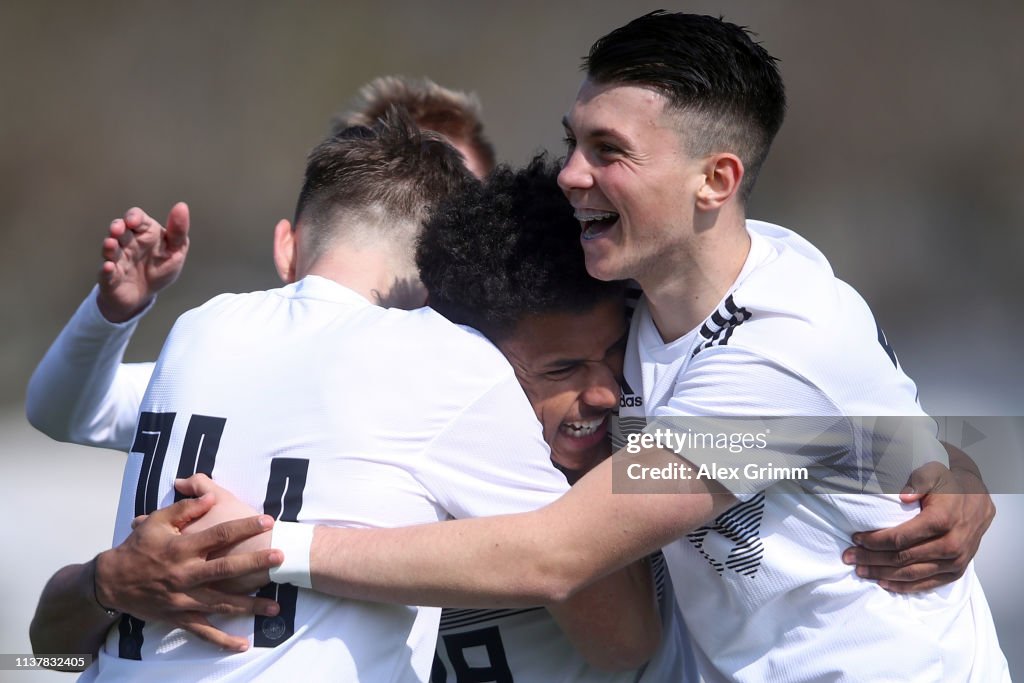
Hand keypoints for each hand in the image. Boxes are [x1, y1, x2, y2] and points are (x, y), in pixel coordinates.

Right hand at [95, 492, 282, 650]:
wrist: (111, 582)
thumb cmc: (138, 548)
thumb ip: (185, 509)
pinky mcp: (179, 618)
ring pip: (221, 603)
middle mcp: (185, 575)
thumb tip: (210, 497)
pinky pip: (204, 631)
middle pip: (225, 569)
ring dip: (249, 606)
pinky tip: (243, 644)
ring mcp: (183, 599)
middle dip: (254, 563)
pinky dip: (223, 640)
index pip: (218, 535)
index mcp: (181, 549)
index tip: (268, 521)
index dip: (244, 527)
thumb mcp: (157, 522)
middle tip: (279, 557)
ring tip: (274, 606)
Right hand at [97, 203, 189, 321]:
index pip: (136, 218)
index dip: (134, 217)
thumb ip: (178, 231)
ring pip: (110, 249)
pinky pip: (106, 273)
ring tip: (110, 244)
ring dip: (109, 246)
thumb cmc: (159, 269)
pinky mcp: (110, 278)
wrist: (144, 296)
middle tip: (118, 230)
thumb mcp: (175, 251)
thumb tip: (181, 206)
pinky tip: (109, 267)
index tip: (134, 221)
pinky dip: (106, 270)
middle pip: (119, 230)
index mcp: (144, 233)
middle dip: (117, 227)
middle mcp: (128, 243)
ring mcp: (117, 259)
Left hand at [844, 459, 994, 592]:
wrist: (978, 501)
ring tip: (861, 571)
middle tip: (849, 557)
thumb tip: (903, 495)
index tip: (856, 539)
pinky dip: (905, 587)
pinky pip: (927, 584)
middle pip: (902, 558)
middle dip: (872, 559)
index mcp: (942, 521)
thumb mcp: (934, 473)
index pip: (901, 538)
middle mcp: (950, 545)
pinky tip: (885, 584)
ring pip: (912, 574)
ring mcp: (955, 562)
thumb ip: (918, 481)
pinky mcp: (956, 572)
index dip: (875, 541)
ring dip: (883, 575)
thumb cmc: (949, 486)